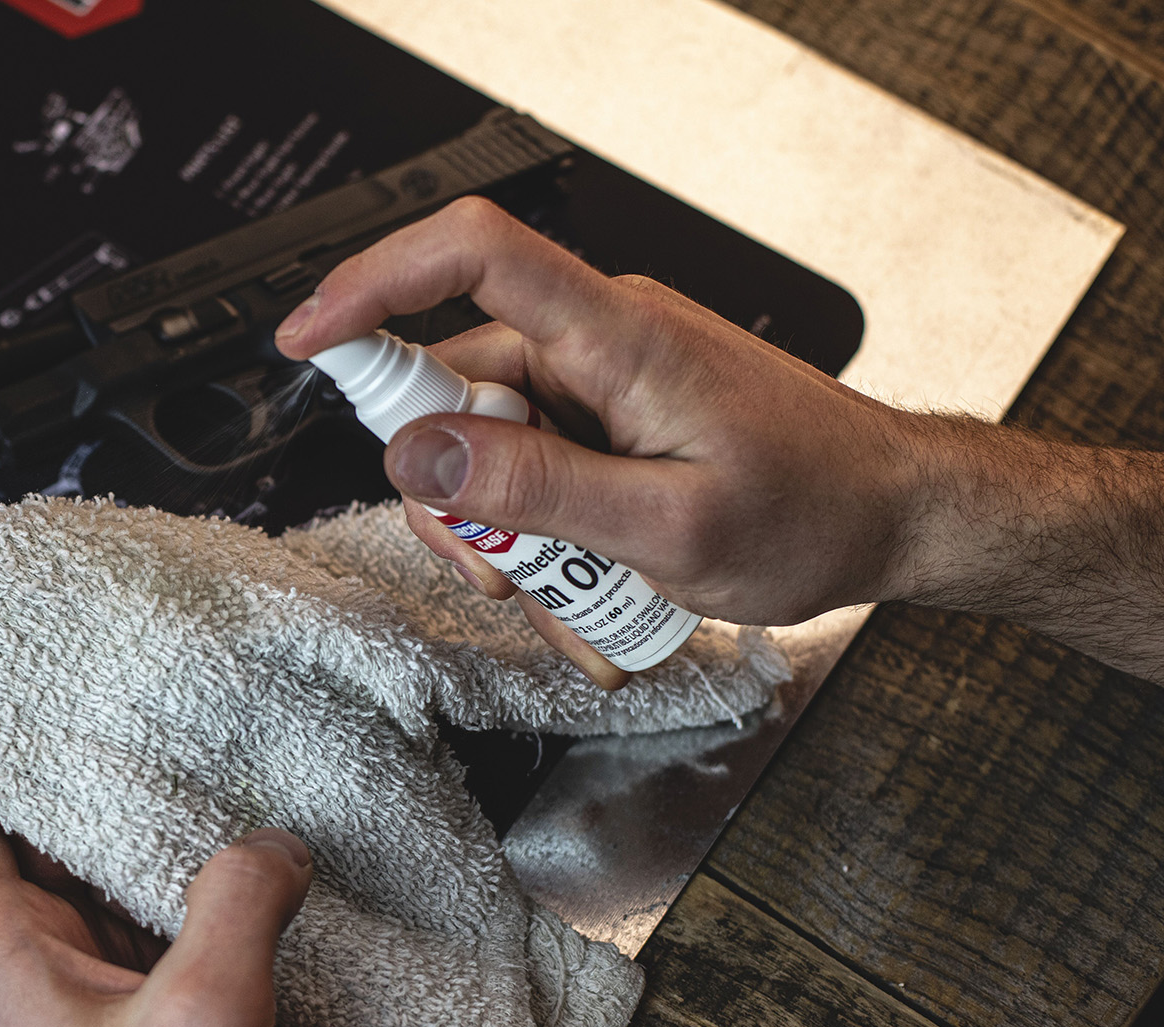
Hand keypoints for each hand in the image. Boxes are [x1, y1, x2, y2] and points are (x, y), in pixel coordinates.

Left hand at [0, 752, 311, 1026]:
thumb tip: (268, 843)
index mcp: (13, 966)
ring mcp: (100, 1011)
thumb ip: (235, 907)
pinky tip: (240, 869)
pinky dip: (191, 893)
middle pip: (27, 844)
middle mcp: (45, 982)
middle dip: (52, 769)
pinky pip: (162, 938)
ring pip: (99, 888)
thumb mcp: (201, 1018)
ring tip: (170, 758)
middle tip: (82, 694)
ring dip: (128, 829)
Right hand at [276, 196, 924, 635]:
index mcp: (618, 336)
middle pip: (458, 380)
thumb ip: (538, 488)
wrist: (897, 512)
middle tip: (496, 563)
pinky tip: (582, 579)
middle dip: (452, 486)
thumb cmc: (815, 509)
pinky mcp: (612, 410)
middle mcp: (602, 337)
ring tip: (562, 591)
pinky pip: (535, 457)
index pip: (473, 253)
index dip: (374, 281)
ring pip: (489, 437)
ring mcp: (606, 374)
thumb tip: (421, 456)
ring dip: (503, 526)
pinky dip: (539, 525)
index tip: (310, 338)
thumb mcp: (669, 528)